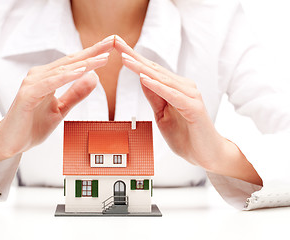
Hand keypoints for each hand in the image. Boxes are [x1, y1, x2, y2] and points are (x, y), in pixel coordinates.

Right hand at [0, 36, 114, 163]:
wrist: (11, 143)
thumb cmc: (33, 126)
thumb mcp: (61, 109)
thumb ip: (76, 94)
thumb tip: (95, 78)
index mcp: (48, 78)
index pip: (74, 63)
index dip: (93, 54)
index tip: (111, 46)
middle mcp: (40, 76)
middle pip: (70, 61)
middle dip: (93, 51)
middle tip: (112, 42)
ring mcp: (32, 84)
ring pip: (62, 71)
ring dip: (84, 63)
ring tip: (103, 57)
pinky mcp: (27, 95)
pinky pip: (50, 83)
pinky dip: (66, 77)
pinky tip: (81, 71)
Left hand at [115, 36, 261, 184]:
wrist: (207, 155)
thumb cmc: (186, 136)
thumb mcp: (162, 115)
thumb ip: (155, 97)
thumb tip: (142, 79)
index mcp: (175, 88)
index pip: (151, 71)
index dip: (133, 59)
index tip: (117, 48)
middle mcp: (183, 87)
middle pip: (154, 69)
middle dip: (134, 56)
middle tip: (116, 43)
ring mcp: (190, 96)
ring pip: (162, 79)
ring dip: (142, 68)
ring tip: (125, 58)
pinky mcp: (194, 107)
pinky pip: (173, 95)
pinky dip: (158, 87)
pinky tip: (144, 79)